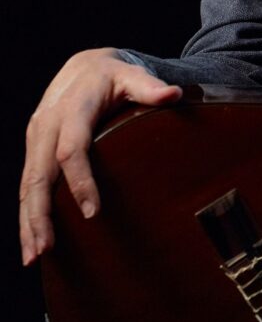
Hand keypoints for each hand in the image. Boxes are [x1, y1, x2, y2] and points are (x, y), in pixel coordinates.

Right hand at [20, 48, 181, 265]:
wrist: (84, 66)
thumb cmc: (114, 75)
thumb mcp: (132, 75)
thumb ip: (150, 87)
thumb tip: (175, 93)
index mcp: (72, 107)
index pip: (72, 149)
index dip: (80, 181)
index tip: (93, 212)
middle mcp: (47, 124)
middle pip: (40, 174)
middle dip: (42, 213)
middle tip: (47, 248)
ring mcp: (36, 137)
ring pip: (28, 184)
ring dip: (29, 221)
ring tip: (35, 255)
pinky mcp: (33, 148)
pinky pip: (27, 184)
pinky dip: (26, 213)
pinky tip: (32, 239)